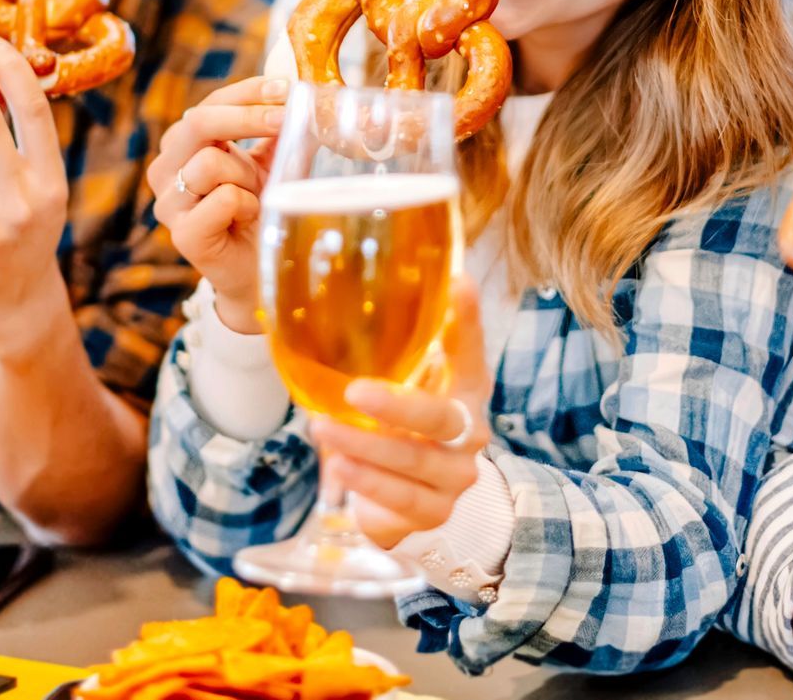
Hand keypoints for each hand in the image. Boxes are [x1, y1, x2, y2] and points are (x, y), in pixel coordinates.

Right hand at [146, 77, 287, 333]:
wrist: (260, 269)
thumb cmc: (262, 210)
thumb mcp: (271, 162)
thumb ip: (277, 130)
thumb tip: (302, 93)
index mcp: (184, 146)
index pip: (209, 104)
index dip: (247, 92)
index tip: (286, 88)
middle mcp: (166, 169)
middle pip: (198, 122)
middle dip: (247, 118)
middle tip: (286, 118)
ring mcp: (169, 204)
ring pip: (209, 162)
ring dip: (246, 175)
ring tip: (257, 194)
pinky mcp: (182, 235)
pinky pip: (222, 199)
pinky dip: (246, 204)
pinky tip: (248, 218)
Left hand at [309, 279, 490, 548]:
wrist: (416, 503)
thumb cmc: (405, 432)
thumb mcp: (402, 391)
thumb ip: (390, 357)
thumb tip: (344, 294)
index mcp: (466, 392)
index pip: (471, 352)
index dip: (467, 319)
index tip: (459, 281)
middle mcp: (470, 434)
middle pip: (442, 419)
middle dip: (398, 407)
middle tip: (355, 390)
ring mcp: (455, 476)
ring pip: (413, 462)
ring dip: (364, 445)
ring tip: (321, 428)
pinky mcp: (434, 512)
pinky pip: (399, 498)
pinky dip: (366, 482)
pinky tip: (338, 467)